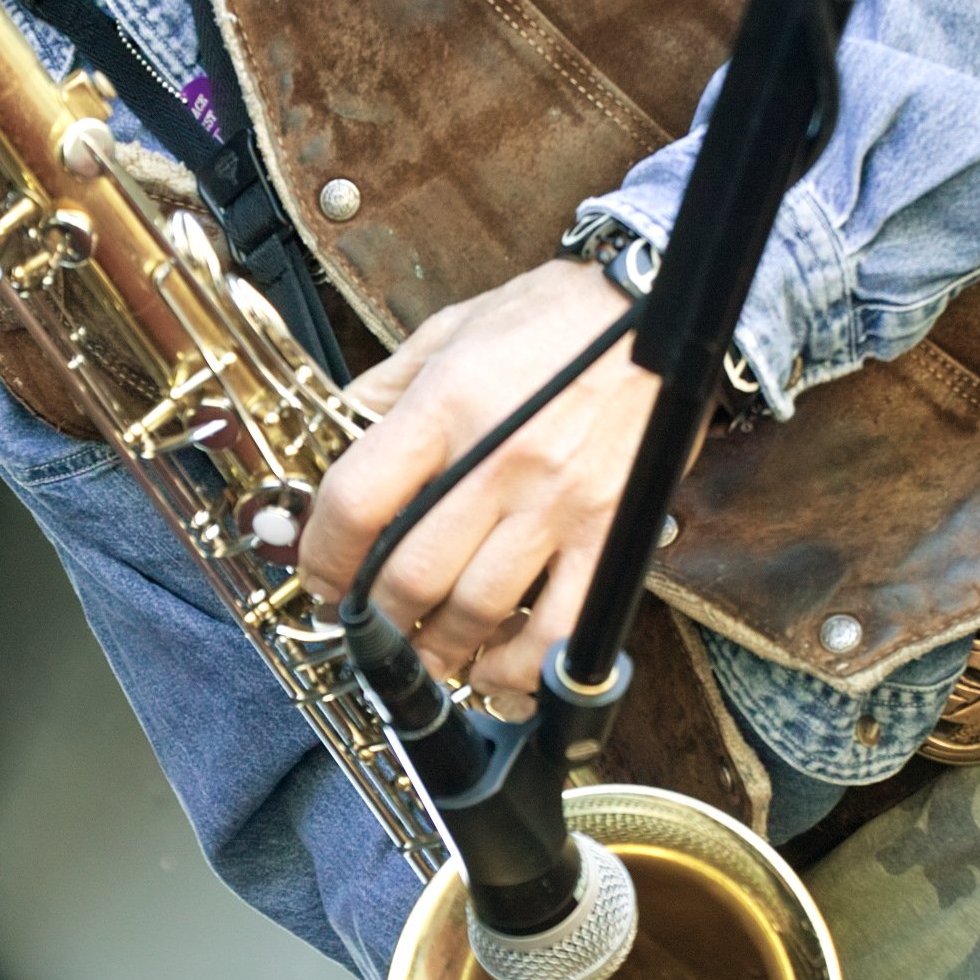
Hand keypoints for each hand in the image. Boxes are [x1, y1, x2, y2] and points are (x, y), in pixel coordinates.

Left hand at [297, 259, 660, 700]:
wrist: (660, 308)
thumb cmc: (555, 316)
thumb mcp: (452, 329)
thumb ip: (387, 390)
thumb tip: (333, 439)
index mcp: (447, 403)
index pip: (357, 501)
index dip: (323, 555)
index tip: (318, 574)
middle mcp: (499, 459)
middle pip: (410, 573)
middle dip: (374, 617)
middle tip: (363, 625)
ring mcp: (559, 502)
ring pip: (477, 609)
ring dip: (437, 650)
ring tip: (423, 654)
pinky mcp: (613, 531)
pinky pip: (561, 626)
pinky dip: (520, 666)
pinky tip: (496, 670)